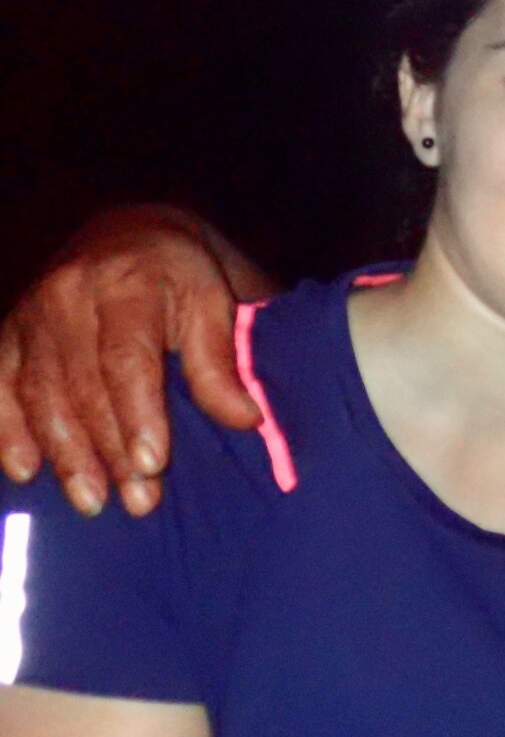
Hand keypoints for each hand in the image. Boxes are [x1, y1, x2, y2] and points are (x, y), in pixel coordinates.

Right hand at [0, 206, 266, 515]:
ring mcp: (31, 314)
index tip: (153, 463)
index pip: (127, 357)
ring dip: (66, 454)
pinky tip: (25, 471)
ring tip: (94, 501)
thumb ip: (222, 360)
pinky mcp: (9, 333)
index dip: (138, 414)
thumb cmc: (184, 277)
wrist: (129, 235)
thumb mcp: (216, 301)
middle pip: (84, 385)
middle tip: (140, 500)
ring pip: (40, 393)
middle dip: (110, 449)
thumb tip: (247, 419)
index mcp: (128, 281)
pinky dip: (8, 431)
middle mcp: (68, 294)